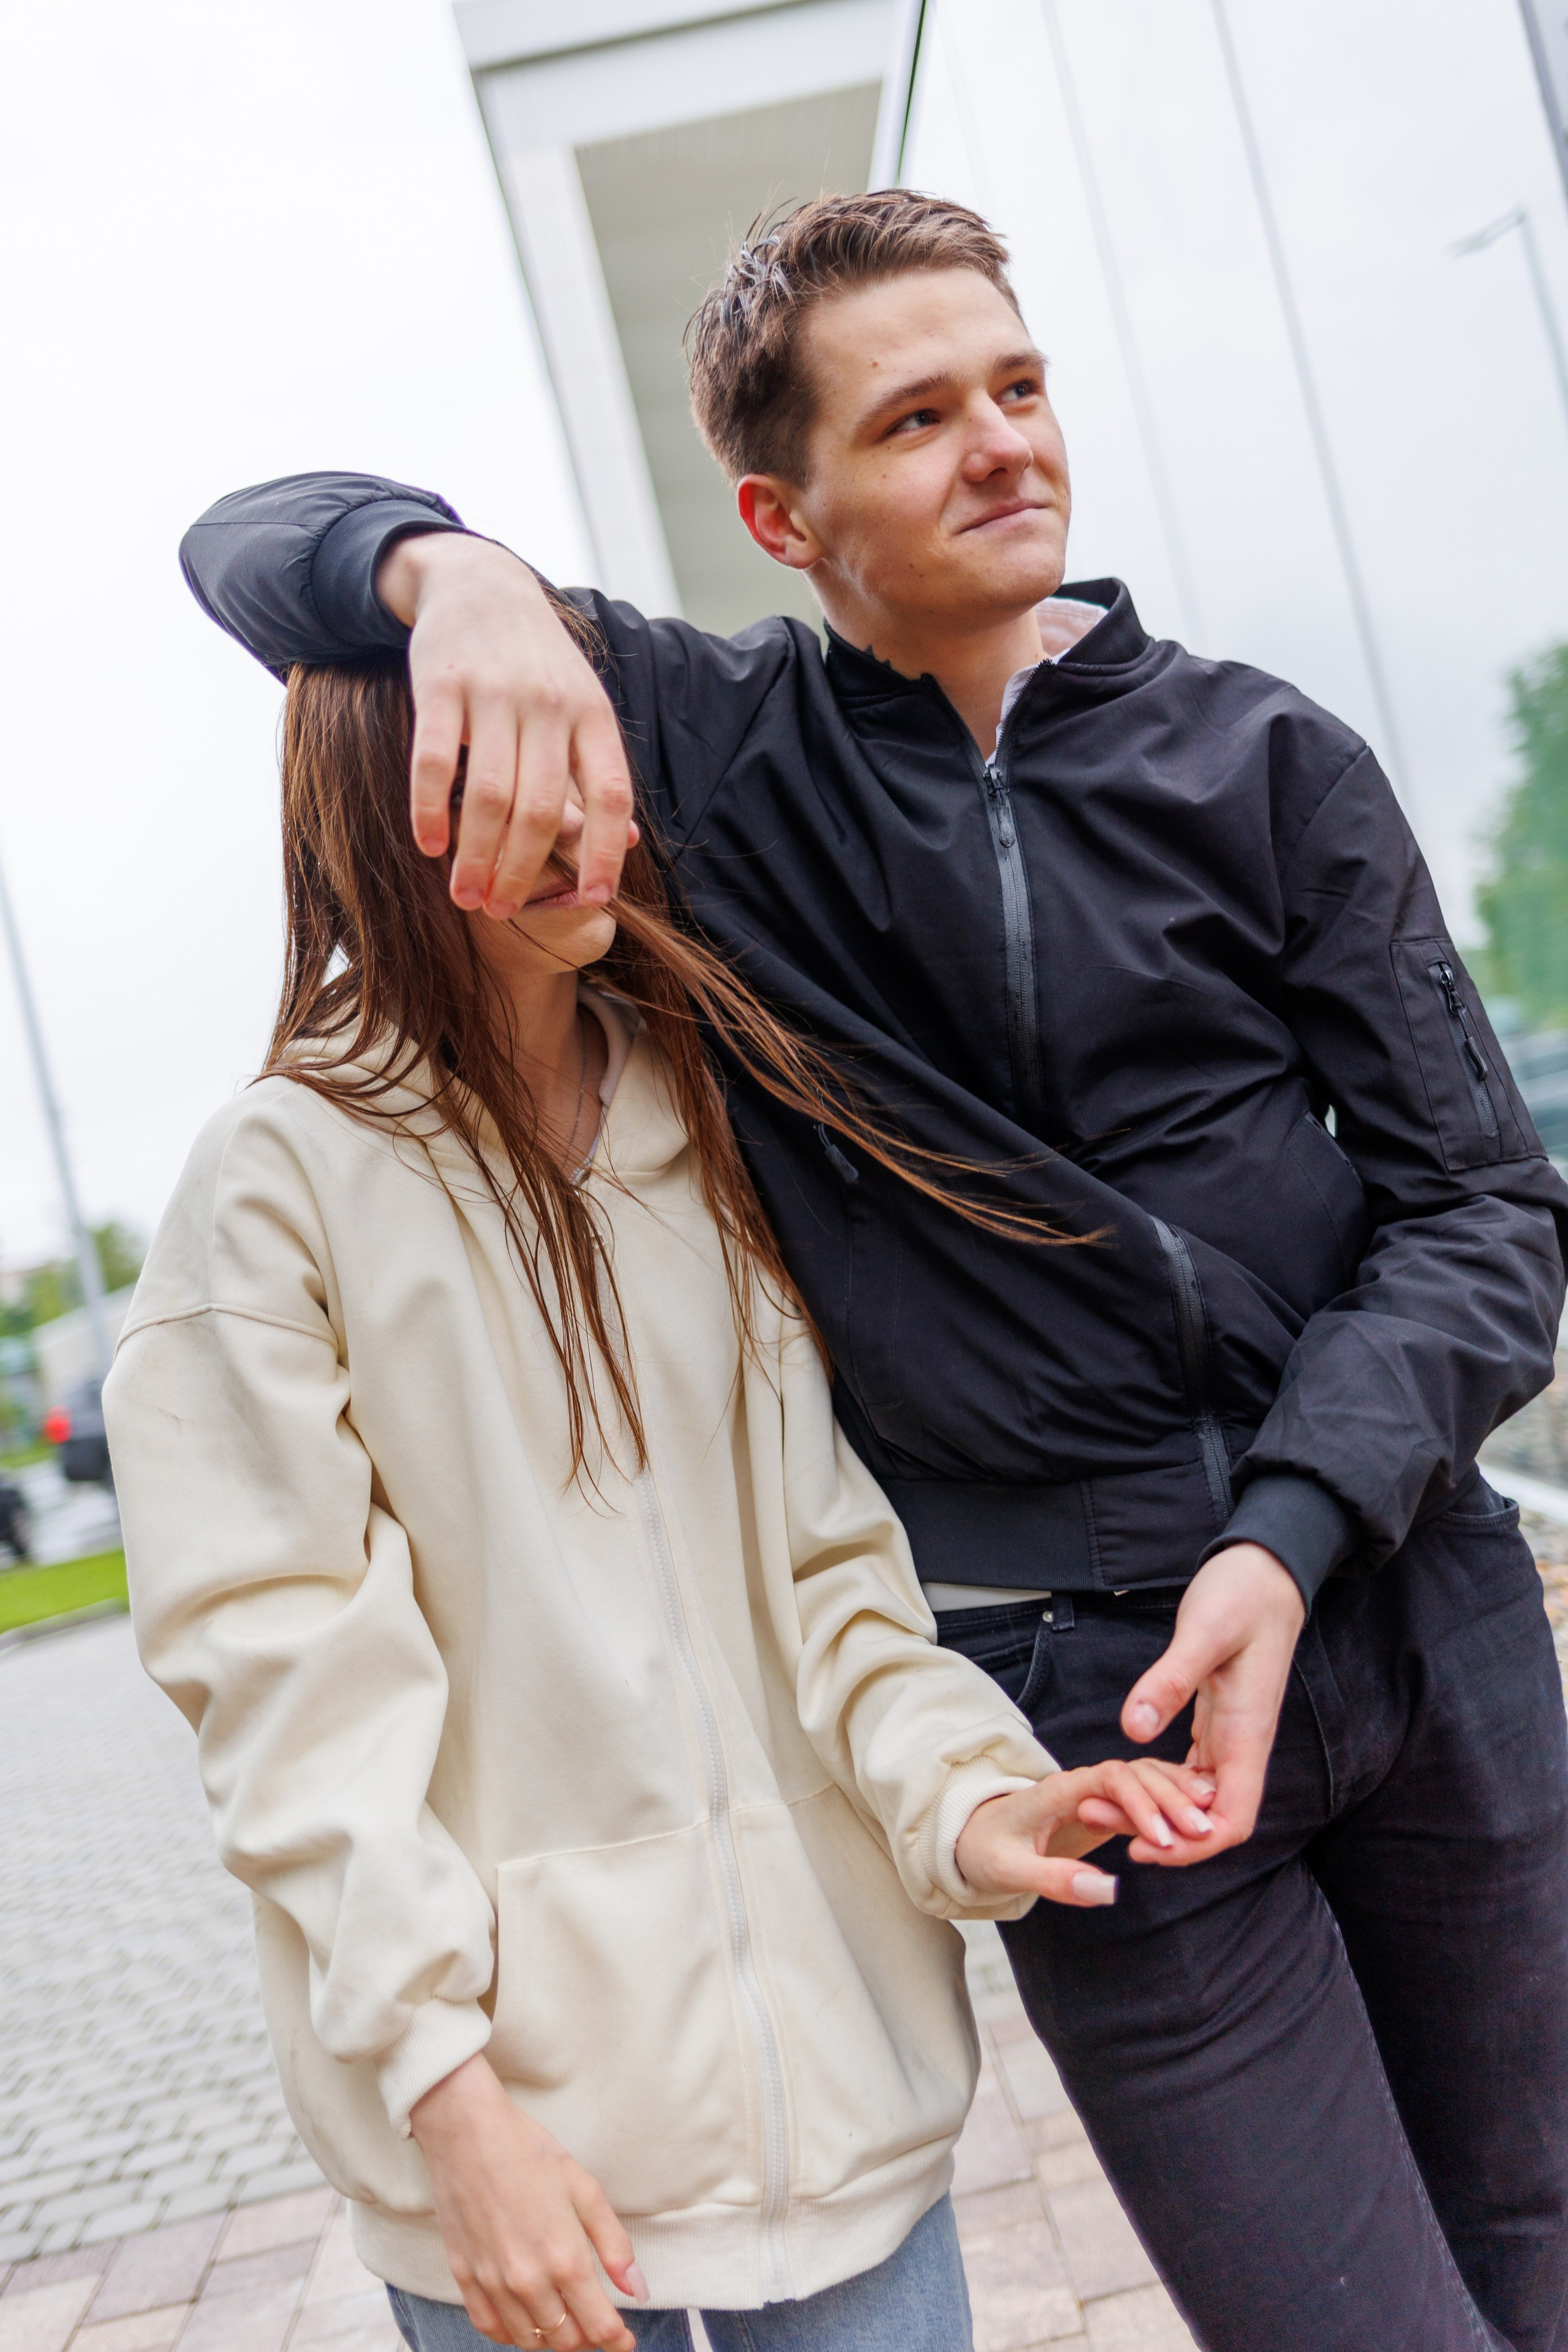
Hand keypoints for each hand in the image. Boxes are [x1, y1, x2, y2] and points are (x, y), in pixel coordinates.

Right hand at [377, 533, 636, 918]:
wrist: (480, 582)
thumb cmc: (536, 663)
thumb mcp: (581, 705)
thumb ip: (596, 774)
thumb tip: (626, 846)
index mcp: (591, 715)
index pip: (611, 794)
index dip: (606, 851)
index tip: (594, 899)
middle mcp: (549, 704)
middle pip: (542, 809)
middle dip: (521, 872)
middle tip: (501, 911)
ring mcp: (494, 693)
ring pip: (488, 796)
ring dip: (476, 857)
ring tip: (466, 898)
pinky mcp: (440, 684)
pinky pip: (433, 761)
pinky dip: (428, 810)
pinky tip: (429, 846)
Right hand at [410, 2053, 645, 2350]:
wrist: (467, 2132)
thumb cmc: (530, 2152)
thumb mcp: (586, 2190)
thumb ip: (615, 2246)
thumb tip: (637, 2291)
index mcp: (565, 2258)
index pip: (599, 2327)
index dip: (618, 2341)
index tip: (626, 2340)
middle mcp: (528, 2281)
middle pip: (566, 2341)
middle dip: (588, 2340)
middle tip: (598, 2325)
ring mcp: (492, 2283)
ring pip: (530, 2341)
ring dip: (553, 2340)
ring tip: (567, 2323)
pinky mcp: (464, 2278)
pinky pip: (490, 2328)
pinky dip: (512, 2334)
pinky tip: (526, 2321)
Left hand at [956, 1757, 1217, 1905]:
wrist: (972, 1839)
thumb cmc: (984, 1852)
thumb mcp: (1008, 1871)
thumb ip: (1055, 1879)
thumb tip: (1108, 1890)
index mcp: (1056, 1790)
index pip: (1107, 1779)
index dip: (1139, 1802)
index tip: (1163, 1836)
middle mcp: (1080, 1784)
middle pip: (1135, 1774)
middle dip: (1170, 1800)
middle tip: (1204, 1833)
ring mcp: (1095, 1793)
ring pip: (1146, 1780)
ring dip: (1177, 1799)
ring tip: (1210, 1827)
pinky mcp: (1106, 1807)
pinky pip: (1145, 1797)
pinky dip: (1173, 1804)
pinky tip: (1199, 1820)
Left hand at [1119, 1543, 1305, 1858]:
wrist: (1266, 1569)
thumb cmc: (1243, 1594)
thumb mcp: (1204, 1631)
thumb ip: (1171, 1680)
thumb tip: (1134, 1729)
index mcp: (1247, 1732)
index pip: (1231, 1820)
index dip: (1192, 1847)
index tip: (1142, 1847)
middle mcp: (1242, 1742)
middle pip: (1205, 1817)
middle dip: (1156, 1831)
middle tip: (1092, 1815)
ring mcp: (1230, 1732)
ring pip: (1194, 1795)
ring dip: (1152, 1807)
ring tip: (1096, 1800)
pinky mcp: (1215, 1717)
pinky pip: (1190, 1767)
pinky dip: (1159, 1779)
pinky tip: (1126, 1775)